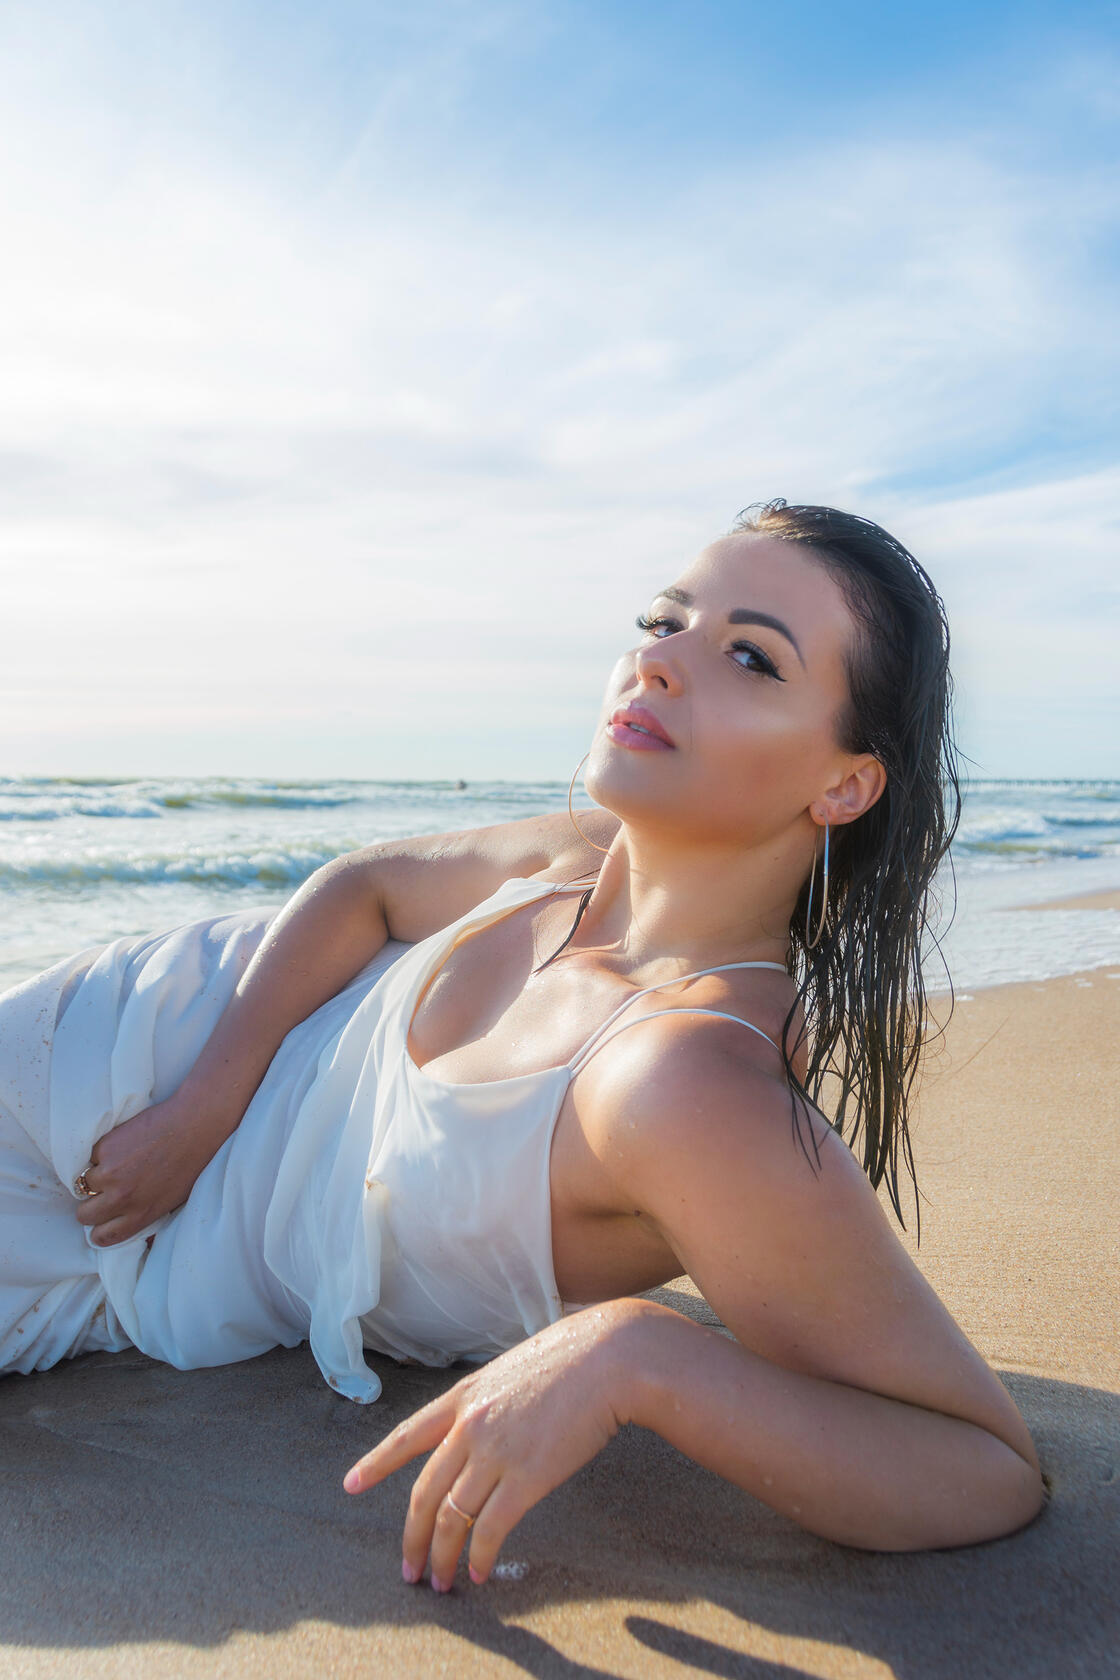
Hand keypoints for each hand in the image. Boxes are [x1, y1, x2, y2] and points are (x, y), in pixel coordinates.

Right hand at [73, 1095, 212, 1244]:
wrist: (195, 1125)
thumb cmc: (192, 1163)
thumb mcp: (173, 1201)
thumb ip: (146, 1214)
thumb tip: (129, 1222)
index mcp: (140, 1215)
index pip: (103, 1237)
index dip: (98, 1230)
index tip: (101, 1221)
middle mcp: (121, 1198)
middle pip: (84, 1214)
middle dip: (91, 1205)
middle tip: (103, 1191)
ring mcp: (109, 1173)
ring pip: (83, 1184)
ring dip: (95, 1175)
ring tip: (116, 1163)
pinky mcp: (104, 1148)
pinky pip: (91, 1156)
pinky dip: (101, 1152)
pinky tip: (123, 1144)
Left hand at [343, 1304, 637, 1590]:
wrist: (609, 1358)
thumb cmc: (572, 1358)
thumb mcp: (512, 1369)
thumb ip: (490, 1400)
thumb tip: (483, 1428)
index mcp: (464, 1395)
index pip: (407, 1435)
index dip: (376, 1462)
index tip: (351, 1484)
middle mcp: (470, 1425)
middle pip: (424, 1491)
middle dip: (412, 1537)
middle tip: (408, 1568)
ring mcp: (495, 1452)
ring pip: (451, 1517)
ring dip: (442, 1556)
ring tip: (441, 1581)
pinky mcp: (525, 1478)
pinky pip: (490, 1529)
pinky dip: (479, 1556)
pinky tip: (478, 1572)